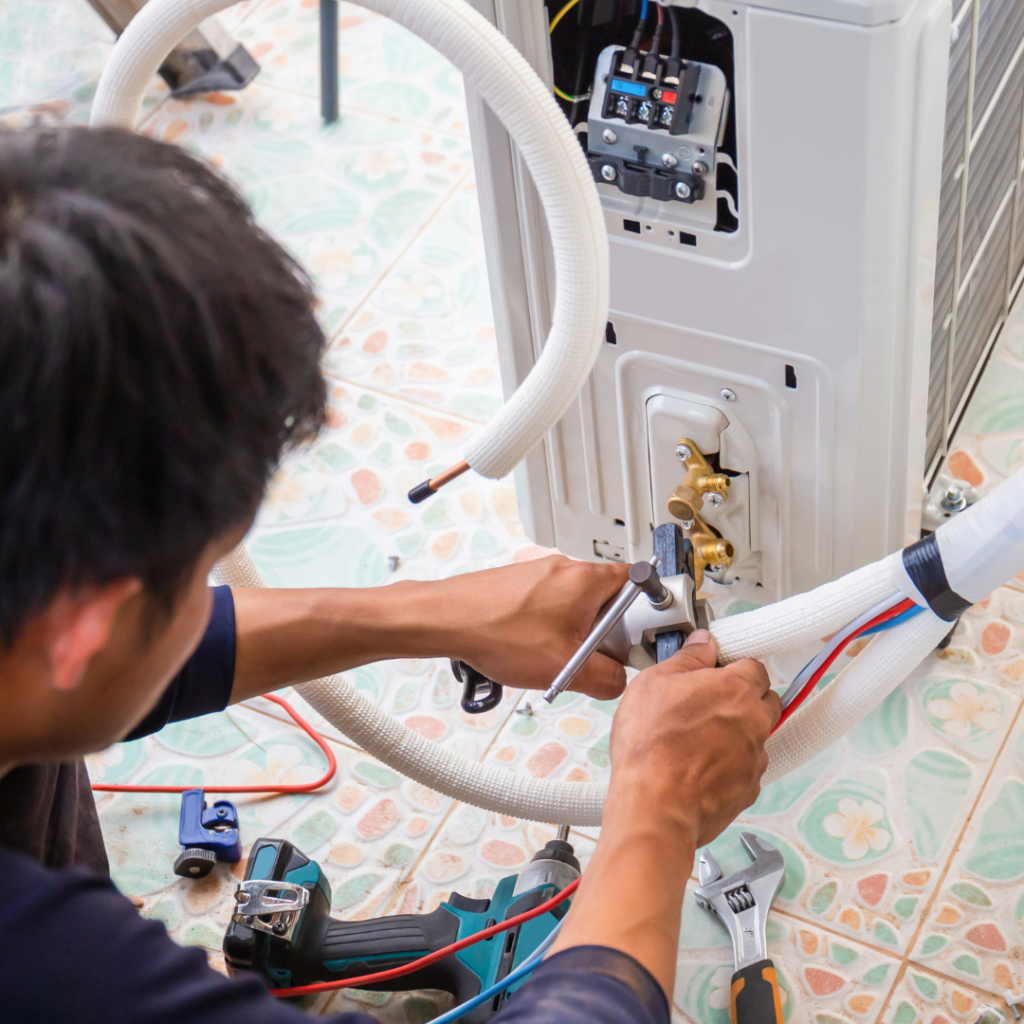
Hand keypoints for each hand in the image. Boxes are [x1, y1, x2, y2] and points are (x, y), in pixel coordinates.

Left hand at [437, 555, 629, 698]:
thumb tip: (617, 681)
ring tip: (551, 657)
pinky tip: (528, 650)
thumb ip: (605, 679)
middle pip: (606, 598)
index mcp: (585, 579)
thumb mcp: (564, 669)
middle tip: (591, 655)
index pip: (638, 580)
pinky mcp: (520, 584)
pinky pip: (549, 607)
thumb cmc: (495, 631)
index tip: (645, 632)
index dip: (648, 609)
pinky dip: (547, 629)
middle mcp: (564, 568)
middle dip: (604, 631)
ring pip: (575, 605)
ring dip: (572, 634)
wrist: (445, 619)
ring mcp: (540, 573)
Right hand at [607, 629, 780, 845]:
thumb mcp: (653, 683)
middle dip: (742, 700)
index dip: (733, 668)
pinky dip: (728, 766)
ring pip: (755, 737)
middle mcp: (755, 722)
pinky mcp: (748, 790)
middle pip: (764, 701)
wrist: (654, 806)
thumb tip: (702, 644)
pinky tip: (697, 768)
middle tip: (707, 706)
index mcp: (736, 689)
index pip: (754, 666)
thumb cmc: (651, 746)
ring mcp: (755, 759)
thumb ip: (687, 658)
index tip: (714, 674)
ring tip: (695, 742)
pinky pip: (745, 769)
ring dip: (735, 735)